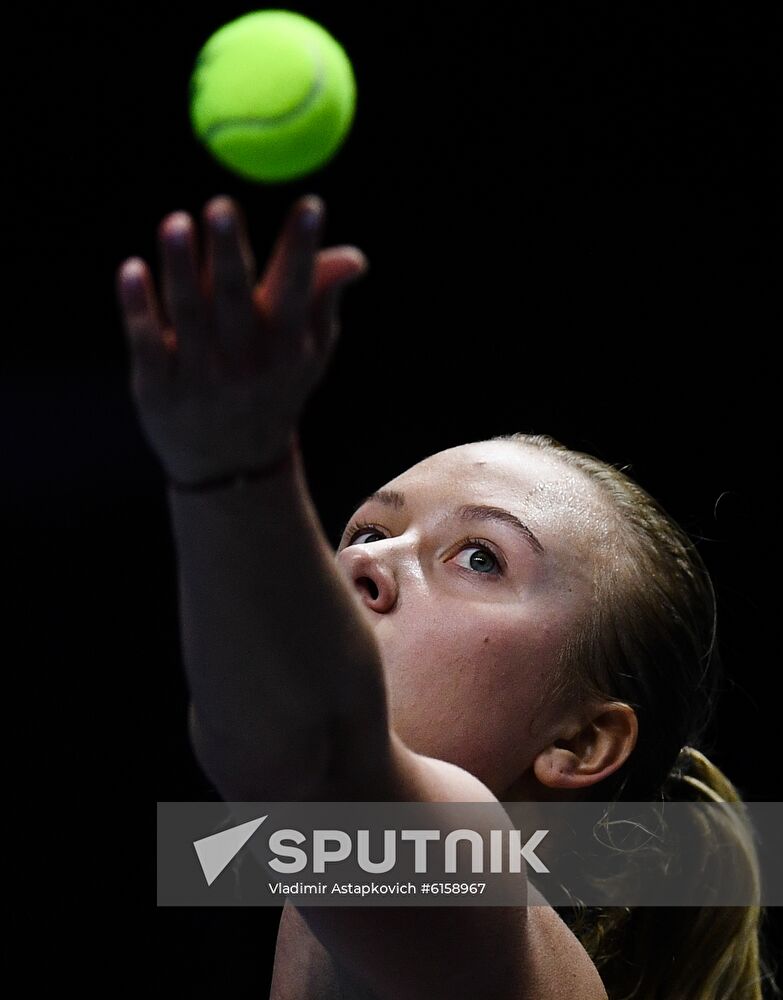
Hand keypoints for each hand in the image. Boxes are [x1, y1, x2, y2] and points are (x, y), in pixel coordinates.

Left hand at [115, 194, 367, 485]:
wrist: (231, 463)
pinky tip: (133, 270)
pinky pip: (146, 344)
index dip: (302, 250)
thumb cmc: (273, 387)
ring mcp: (199, 378)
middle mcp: (245, 365)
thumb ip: (322, 299)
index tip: (309, 205)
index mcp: (286, 350)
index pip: (297, 293)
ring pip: (188, 317)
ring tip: (176, 223)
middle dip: (231, 254)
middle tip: (222, 206)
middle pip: (236, 301)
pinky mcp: (157, 389)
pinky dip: (138, 308)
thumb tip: (353, 257)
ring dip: (181, 269)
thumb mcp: (307, 352)